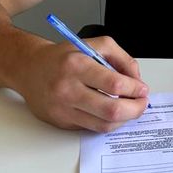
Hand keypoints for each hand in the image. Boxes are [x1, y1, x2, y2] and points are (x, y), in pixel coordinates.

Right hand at [18, 36, 148, 131]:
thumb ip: (121, 58)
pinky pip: (91, 127)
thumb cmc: (63, 56)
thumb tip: (136, 79)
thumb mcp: (94, 44)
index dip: (135, 89)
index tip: (143, 89)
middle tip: (142, 103)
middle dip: (135, 109)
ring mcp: (63, 109)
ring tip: (130, 109)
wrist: (29, 69)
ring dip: (124, 119)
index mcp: (77, 65)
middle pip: (111, 110)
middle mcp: (68, 89)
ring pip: (103, 124)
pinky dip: (107, 122)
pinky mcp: (61, 122)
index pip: (114, 83)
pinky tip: (112, 112)